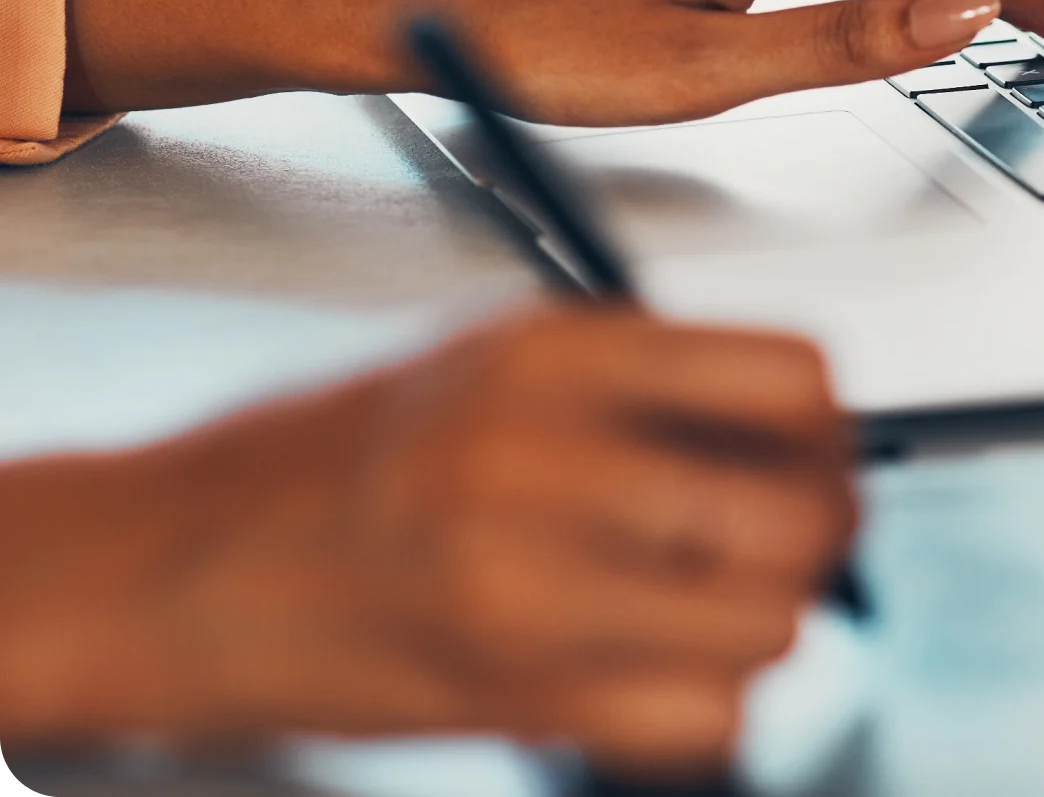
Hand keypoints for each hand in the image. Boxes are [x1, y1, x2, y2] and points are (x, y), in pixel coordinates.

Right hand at [0, 309, 854, 777]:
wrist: (184, 558)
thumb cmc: (350, 449)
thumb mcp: (501, 357)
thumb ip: (648, 383)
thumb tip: (807, 430)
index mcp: (560, 350)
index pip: (792, 380)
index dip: (830, 425)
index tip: (818, 449)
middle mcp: (547, 459)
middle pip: (801, 514)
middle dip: (823, 534)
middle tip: (794, 539)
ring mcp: (525, 585)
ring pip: (769, 627)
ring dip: (766, 624)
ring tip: (709, 604)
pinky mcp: (509, 694)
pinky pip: (705, 723)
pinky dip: (706, 706)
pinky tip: (656, 668)